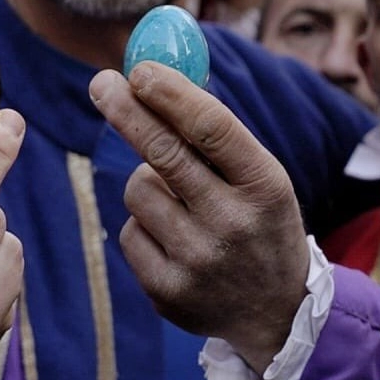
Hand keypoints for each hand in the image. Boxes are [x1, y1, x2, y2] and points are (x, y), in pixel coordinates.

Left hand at [90, 63, 309, 372]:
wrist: (277, 310)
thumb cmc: (261, 221)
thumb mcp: (262, 176)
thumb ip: (216, 136)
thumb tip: (157, 78)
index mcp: (265, 185)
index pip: (211, 128)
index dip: (171, 95)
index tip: (139, 70)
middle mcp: (234, 223)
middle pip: (164, 154)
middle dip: (128, 111)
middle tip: (102, 83)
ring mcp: (199, 261)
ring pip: (138, 191)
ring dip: (147, 182)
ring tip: (179, 200)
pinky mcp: (168, 291)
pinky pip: (130, 232)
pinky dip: (144, 225)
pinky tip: (175, 239)